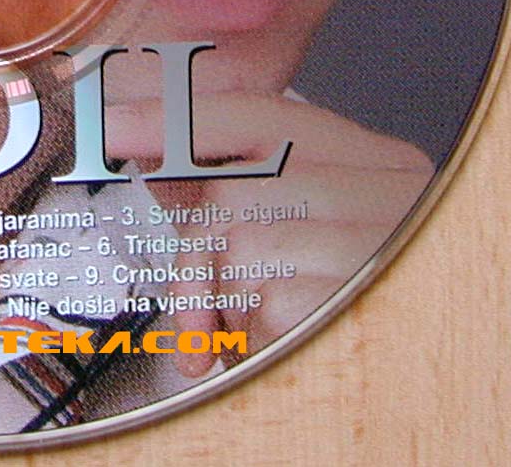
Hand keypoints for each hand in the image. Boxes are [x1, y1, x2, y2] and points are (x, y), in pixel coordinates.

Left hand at [104, 92, 433, 375]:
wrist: (402, 394)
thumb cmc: (336, 306)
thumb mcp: (293, 232)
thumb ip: (235, 189)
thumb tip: (148, 153)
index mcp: (378, 161)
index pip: (263, 116)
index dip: (175, 118)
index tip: (108, 124)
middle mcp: (396, 191)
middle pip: (236, 185)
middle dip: (199, 244)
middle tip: (201, 292)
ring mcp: (386, 244)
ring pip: (240, 241)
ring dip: (224, 296)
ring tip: (255, 325)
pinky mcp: (365, 303)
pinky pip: (261, 300)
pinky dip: (247, 332)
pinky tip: (275, 346)